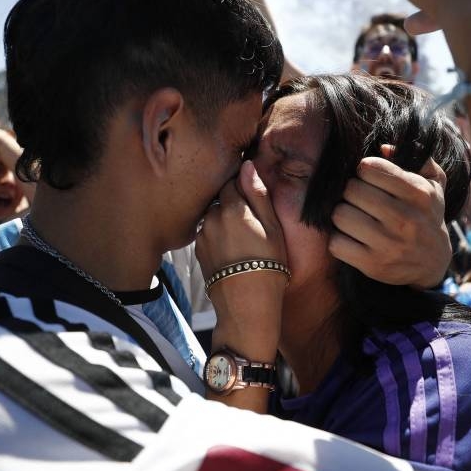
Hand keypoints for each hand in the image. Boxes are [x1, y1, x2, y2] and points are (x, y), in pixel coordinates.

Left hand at [196, 160, 285, 358]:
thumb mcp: (273, 228)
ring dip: (224, 220)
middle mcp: (211, 218)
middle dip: (233, 203)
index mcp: (232, 208)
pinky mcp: (198, 250)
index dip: (243, 187)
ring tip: (241, 239)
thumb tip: (247, 165)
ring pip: (213, 216)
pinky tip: (231, 250)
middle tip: (250, 221)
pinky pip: (207, 233)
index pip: (232, 181)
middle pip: (220, 198)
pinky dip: (217, 236)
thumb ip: (258, 194)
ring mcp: (202, 235)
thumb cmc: (268, 266)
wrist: (246, 306)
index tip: (253, 197)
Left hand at [329, 146, 450, 289]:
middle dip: (351, 190)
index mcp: (419, 194)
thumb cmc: (427, 214)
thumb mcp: (434, 182)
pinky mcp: (372, 265)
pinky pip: (336, 244)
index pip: (370, 168)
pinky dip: (338, 239)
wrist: (432, 262)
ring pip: (340, 215)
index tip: (368, 176)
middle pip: (351, 190)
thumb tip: (383, 148)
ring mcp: (388, 244)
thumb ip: (417, 157)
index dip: (364, 169)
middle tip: (358, 197)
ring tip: (353, 215)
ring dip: (342, 213)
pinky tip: (351, 236)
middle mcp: (404, 219)